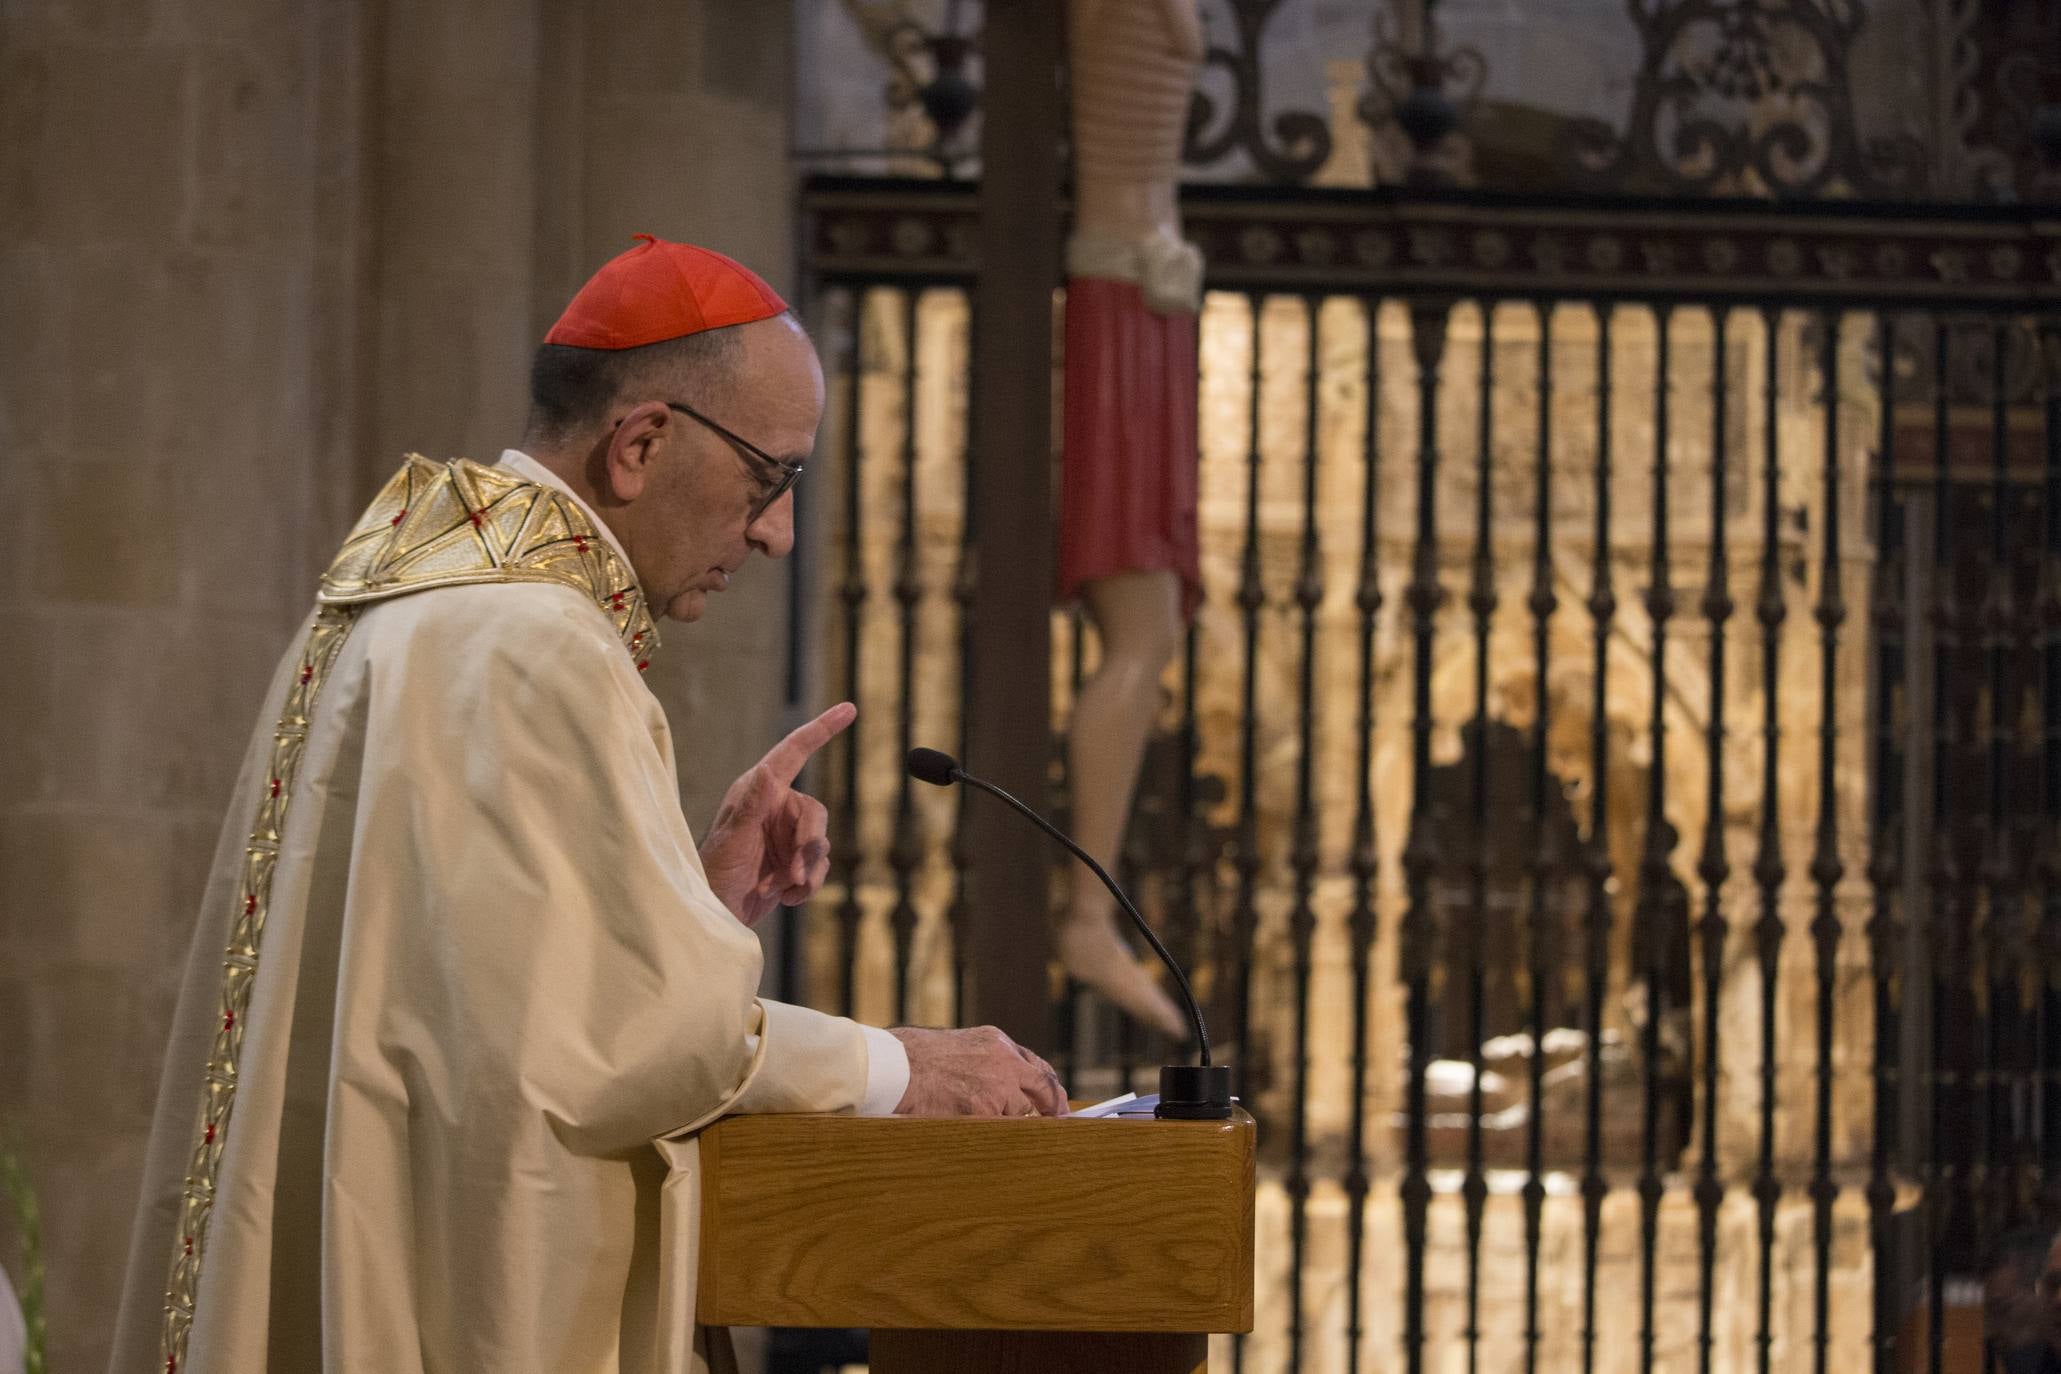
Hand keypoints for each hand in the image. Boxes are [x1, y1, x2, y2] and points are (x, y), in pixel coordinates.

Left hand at [699, 702, 855, 926]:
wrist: (718, 913)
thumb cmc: (716, 873)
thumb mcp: (732, 839)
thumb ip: (752, 805)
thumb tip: (767, 771)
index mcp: (759, 791)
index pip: (794, 752)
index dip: (822, 728)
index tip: (849, 709)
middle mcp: (775, 807)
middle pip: (816, 813)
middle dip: (810, 844)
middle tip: (798, 874)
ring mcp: (785, 835)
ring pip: (821, 843)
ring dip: (809, 870)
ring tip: (788, 888)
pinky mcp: (793, 861)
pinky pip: (820, 866)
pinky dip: (809, 885)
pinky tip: (787, 898)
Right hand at [890, 1026, 1068, 1117]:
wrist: (898, 1067)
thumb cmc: (919, 1058)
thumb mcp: (962, 1046)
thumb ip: (989, 1061)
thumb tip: (1011, 1086)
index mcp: (997, 1042)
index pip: (1037, 1067)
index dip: (1049, 1088)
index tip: (1057, 1103)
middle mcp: (1004, 1062)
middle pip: (1043, 1089)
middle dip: (1053, 1107)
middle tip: (1058, 1121)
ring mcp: (997, 1087)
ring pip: (1017, 1113)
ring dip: (1005, 1120)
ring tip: (974, 1114)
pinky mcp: (984, 1110)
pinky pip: (999, 1127)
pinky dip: (990, 1130)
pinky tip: (968, 1123)